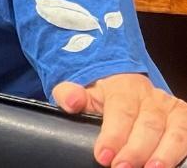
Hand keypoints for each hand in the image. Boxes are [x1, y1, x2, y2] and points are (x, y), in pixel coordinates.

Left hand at [53, 73, 186, 167]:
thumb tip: (70, 101)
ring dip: (164, 154)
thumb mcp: (86, 93)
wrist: (128, 86)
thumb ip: (71, 94)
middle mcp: (152, 98)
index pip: (120, 112)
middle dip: (136, 150)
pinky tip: (175, 166)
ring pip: (174, 131)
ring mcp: (171, 109)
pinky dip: (183, 151)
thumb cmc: (105, 97)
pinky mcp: (184, 119)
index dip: (113, 135)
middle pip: (148, 124)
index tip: (103, 156)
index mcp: (124, 88)